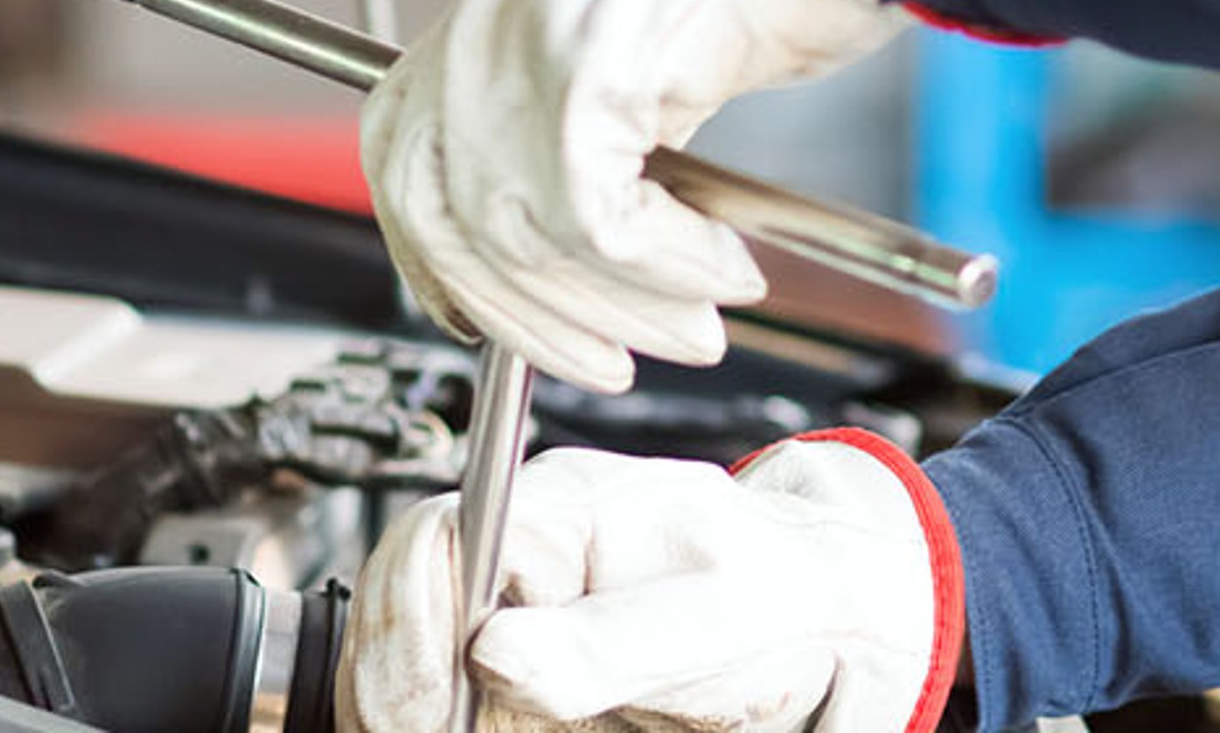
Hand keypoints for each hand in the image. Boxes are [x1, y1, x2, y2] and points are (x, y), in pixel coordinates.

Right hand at [339, 435, 964, 732]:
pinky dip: (435, 713)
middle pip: (400, 597)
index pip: (438, 540)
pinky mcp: (513, 662)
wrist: (825, 618)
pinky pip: (442, 688)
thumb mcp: (717, 620)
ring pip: (404, 648)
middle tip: (429, 731)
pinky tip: (457, 726)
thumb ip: (611, 641)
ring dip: (405, 700)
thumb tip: (493, 653)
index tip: (428, 703)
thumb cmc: (782, 593)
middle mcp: (521, 549)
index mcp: (564, 508)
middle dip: (395, 677)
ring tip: (446, 729)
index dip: (411, 626)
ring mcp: (510, 604)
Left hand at [362, 0, 939, 390]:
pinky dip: (666, 269)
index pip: (403, 158)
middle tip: (612, 359)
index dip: (441, 259)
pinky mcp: (580, 77)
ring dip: (618, 306)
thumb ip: (605, 118)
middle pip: (440, 216)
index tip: (496, 317)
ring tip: (697, 321)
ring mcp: (521, 47)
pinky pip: (598, 225)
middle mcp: (483, 23)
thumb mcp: (657, 38)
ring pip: (520, 237)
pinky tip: (722, 271)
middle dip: (527, 316)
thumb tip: (598, 229)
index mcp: (491, 7)